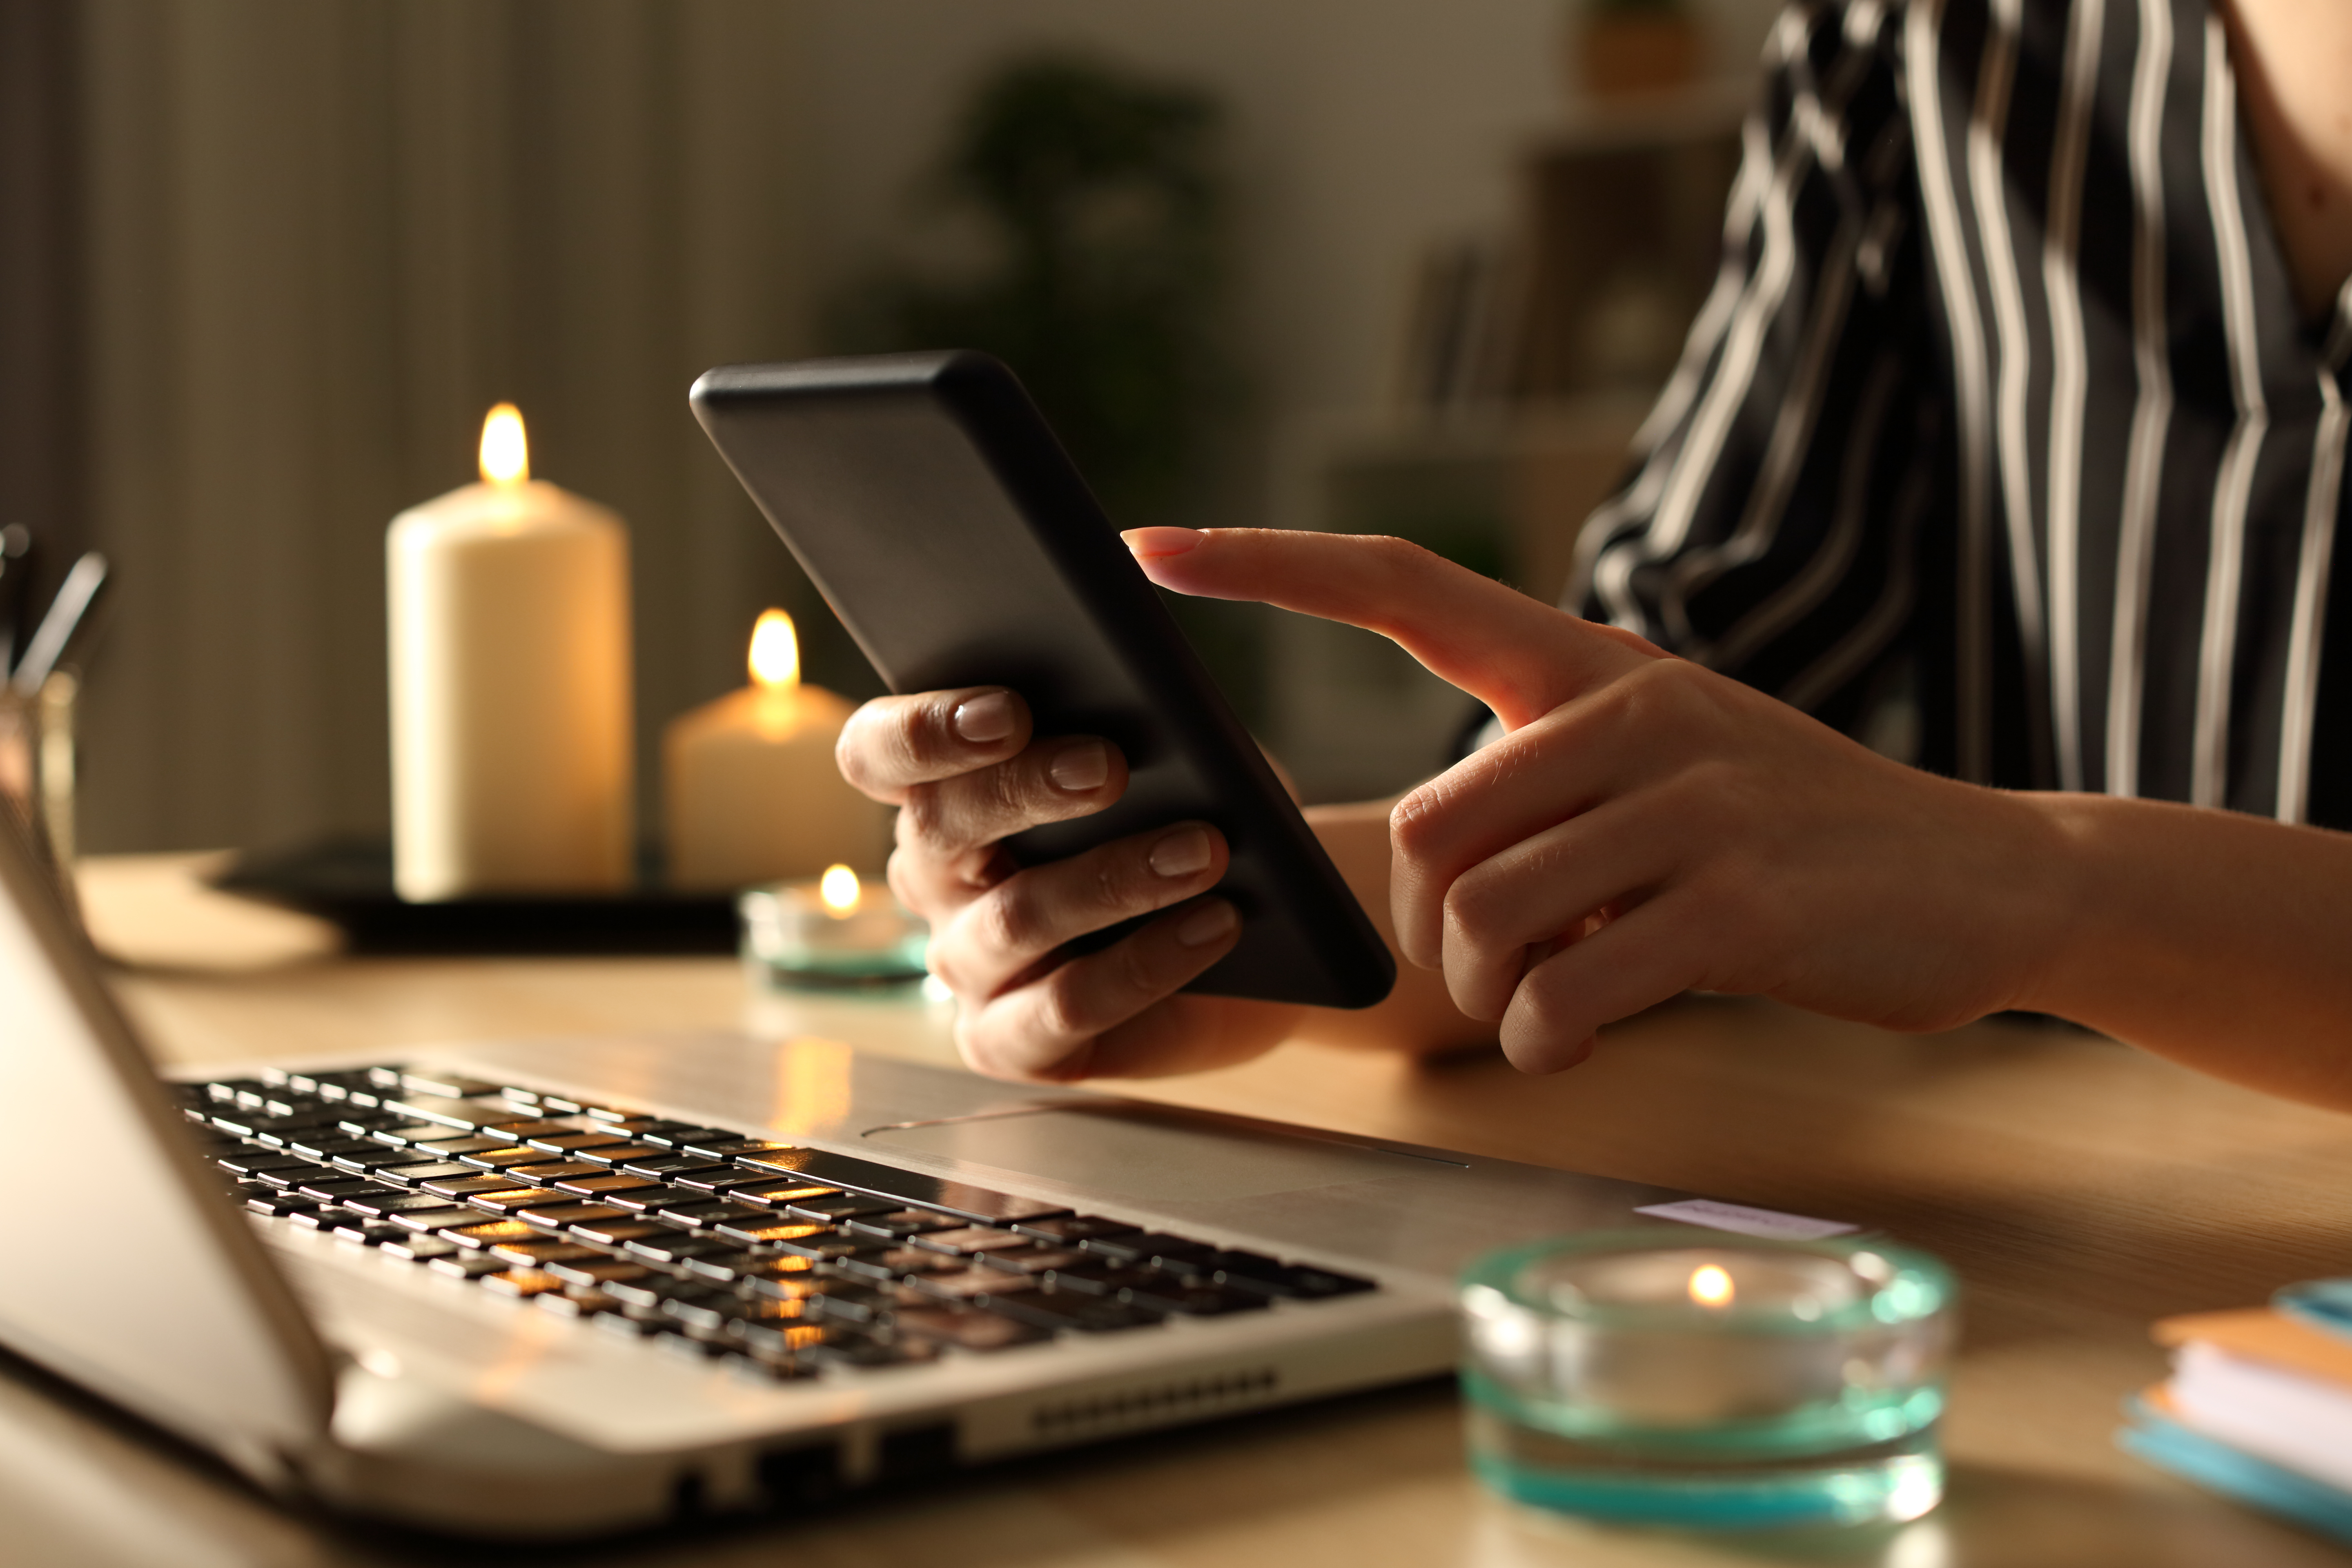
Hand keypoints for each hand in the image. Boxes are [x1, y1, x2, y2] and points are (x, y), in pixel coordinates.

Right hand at [834, 686, 1304, 1079]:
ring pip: (1015, 918)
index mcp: (941, 791)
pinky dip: (1146, 963)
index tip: (1008, 709)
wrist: (1252, 933)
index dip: (925, 730)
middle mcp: (935, 880)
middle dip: (1024, 789)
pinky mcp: (1013, 1044)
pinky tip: (1215, 924)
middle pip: (939, 826)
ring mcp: (966, 969)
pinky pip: (1064, 1008)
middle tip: (1109, 766)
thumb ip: (1129, 722)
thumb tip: (1139, 697)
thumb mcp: (1167, 756)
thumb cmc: (1188, 817)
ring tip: (1203, 850)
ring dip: (1114, 878)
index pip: (878, 751)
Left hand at [1125, 527, 2064, 1072]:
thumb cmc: (1790, 843)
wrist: (1982, 880)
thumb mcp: (1663, 776)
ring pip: (1490, 911)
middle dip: (1430, 931)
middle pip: (1432, 825)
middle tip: (1486, 976)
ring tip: (1543, 1010)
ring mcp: (1692, 803)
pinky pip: (1570, 987)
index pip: (1401, 585)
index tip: (1148, 545)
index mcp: (1592, 666)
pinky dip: (1544, 1036)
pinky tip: (1573, 1041)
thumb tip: (1430, 866)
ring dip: (1489, 993)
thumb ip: (1545, 788)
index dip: (1266, 563)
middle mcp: (1632, 712)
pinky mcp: (1736, 901)